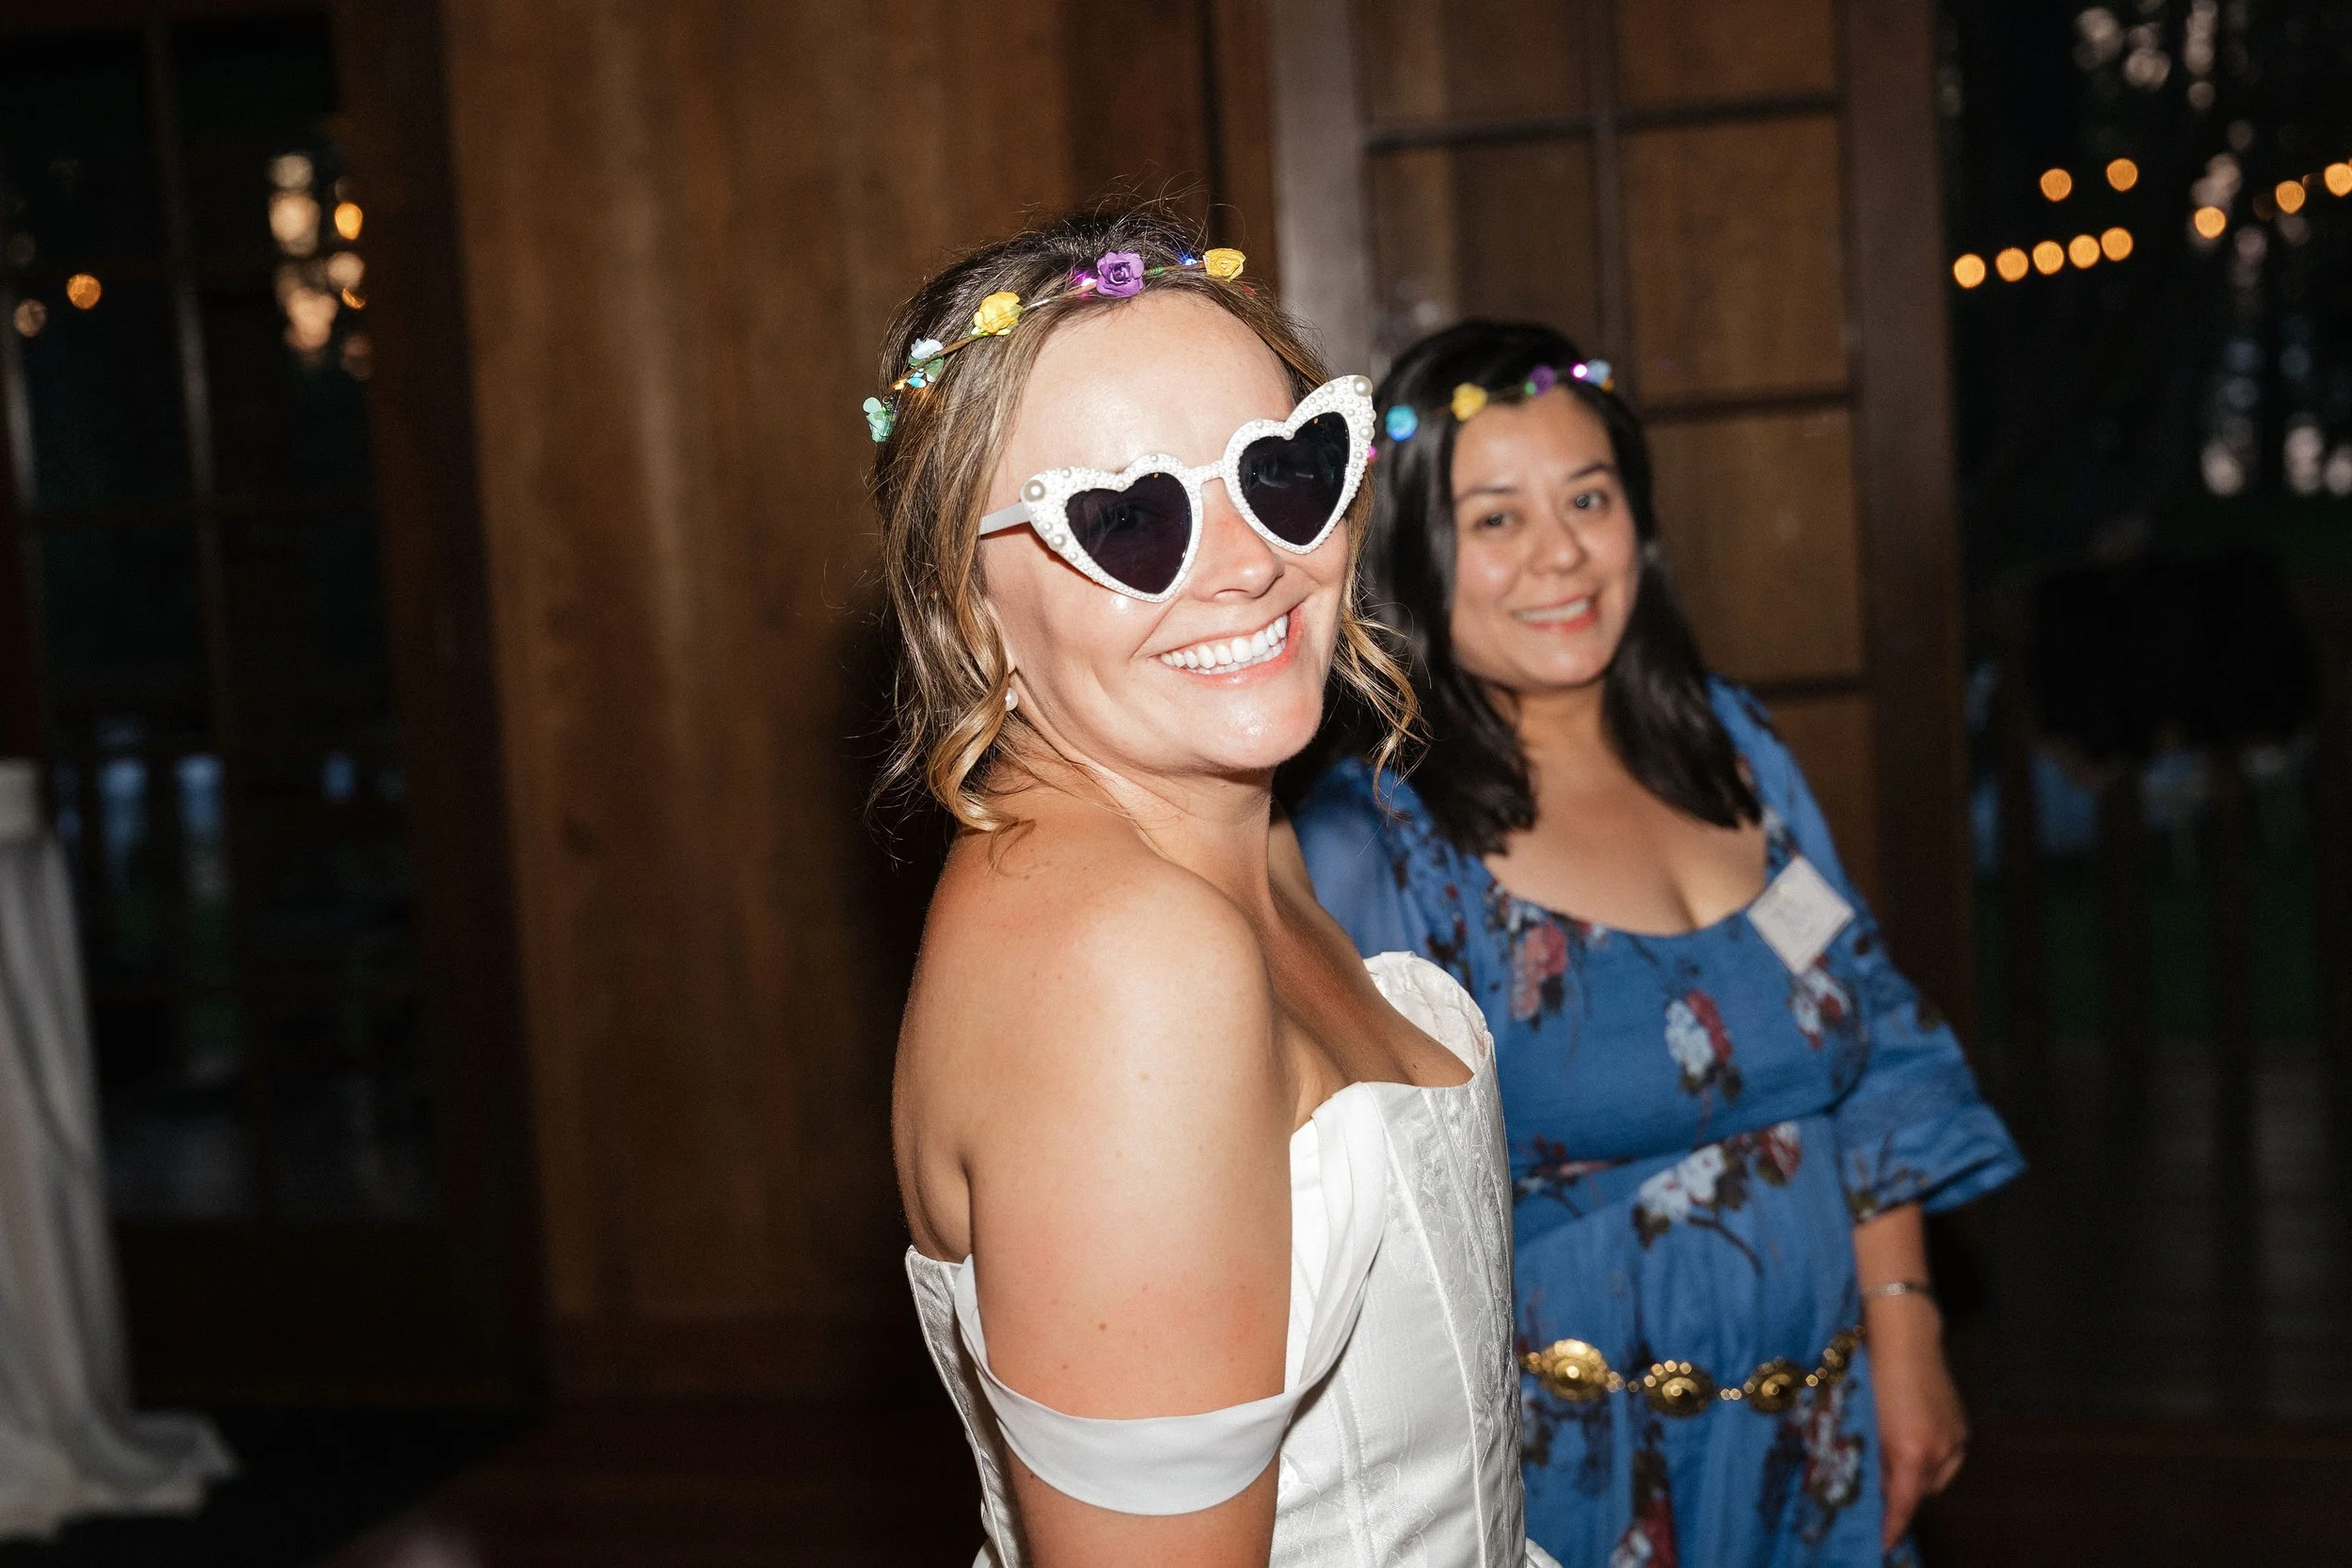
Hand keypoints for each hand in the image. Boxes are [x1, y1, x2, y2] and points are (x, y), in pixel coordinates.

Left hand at [1864, 1292, 1966, 1548]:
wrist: (1905, 1335)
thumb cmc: (1872, 1373)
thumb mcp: (1866, 1422)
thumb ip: (1874, 1457)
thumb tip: (1878, 1485)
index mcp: (1910, 1451)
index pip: (1903, 1503)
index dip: (1893, 1525)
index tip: (1883, 1543)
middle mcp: (1939, 1450)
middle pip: (1920, 1493)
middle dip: (1900, 1496)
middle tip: (1877, 1491)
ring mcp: (1955, 1438)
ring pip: (1935, 1478)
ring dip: (1914, 1478)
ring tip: (1890, 1462)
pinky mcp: (1962, 1427)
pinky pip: (1947, 1459)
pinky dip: (1929, 1461)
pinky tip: (1911, 1445)